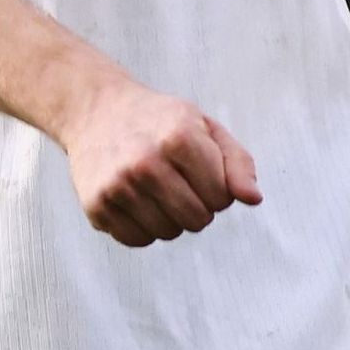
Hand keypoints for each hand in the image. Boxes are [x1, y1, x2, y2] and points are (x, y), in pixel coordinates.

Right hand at [60, 78, 260, 245]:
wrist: (96, 109)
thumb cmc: (157, 120)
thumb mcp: (203, 126)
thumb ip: (237, 162)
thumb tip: (253, 199)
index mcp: (179, 137)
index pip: (222, 198)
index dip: (217, 189)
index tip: (200, 171)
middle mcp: (146, 162)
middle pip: (198, 219)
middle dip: (197, 205)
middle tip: (179, 182)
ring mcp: (118, 185)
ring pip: (168, 233)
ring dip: (170, 217)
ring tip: (156, 188)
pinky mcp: (96, 205)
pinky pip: (137, 240)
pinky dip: (143, 227)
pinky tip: (136, 200)